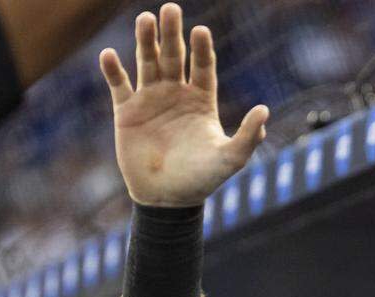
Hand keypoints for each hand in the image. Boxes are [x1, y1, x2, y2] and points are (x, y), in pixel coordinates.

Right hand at [98, 3, 267, 206]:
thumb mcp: (231, 159)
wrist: (167, 199)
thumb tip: (265, 111)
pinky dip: (113, 70)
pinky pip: (119, 85)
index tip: (201, 31)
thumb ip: (248, 135)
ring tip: (145, 19)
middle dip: (172, 33)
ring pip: (147, 63)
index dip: (201, 49)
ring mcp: (150, 100)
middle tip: (170, 9)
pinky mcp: (126, 112)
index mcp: (201, 101)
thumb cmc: (202, 180)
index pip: (202, 67)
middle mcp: (176, 94)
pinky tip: (109, 55)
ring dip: (146, 41)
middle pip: (174, 56)